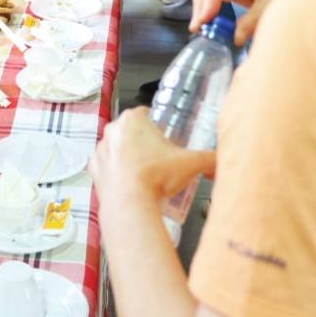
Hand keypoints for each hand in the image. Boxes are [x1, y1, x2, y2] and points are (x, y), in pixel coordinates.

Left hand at [90, 107, 215, 211]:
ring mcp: (101, 150)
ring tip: (148, 175)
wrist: (130, 202)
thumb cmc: (156, 176)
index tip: (166, 137)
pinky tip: (132, 184)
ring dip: (129, 157)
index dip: (158, 126)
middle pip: (132, 131)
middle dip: (144, 143)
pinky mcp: (94, 170)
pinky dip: (118, 174)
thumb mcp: (190, 163)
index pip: (146, 113)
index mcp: (133, 119)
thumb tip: (221, 162)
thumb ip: (210, 159)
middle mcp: (113, 130)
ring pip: (118, 149)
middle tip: (161, 159)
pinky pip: (107, 167)